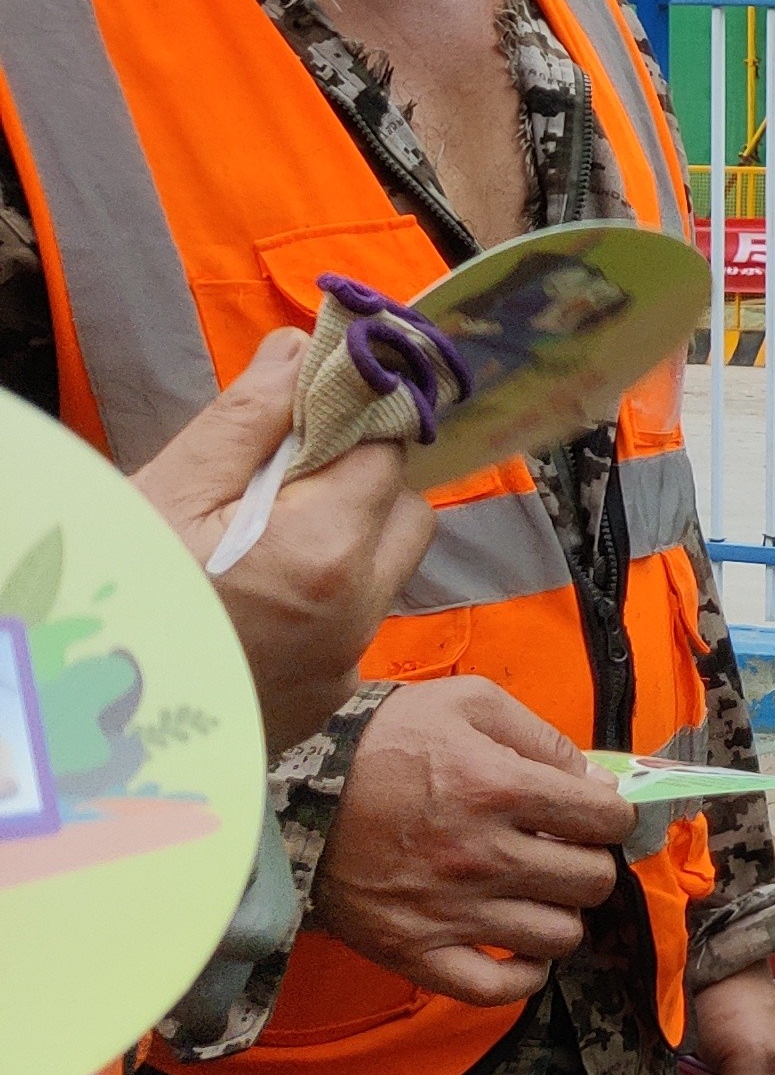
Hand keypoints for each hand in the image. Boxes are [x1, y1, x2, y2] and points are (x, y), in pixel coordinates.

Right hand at [131, 332, 433, 748]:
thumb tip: (305, 351)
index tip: (313, 414)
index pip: (388, 454)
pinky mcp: (324, 702)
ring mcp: (343, 665)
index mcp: (327, 552)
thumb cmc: (109, 598)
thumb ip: (248, 419)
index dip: (356, 425)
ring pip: (383, 574)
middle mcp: (356, 615)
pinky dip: (321, 600)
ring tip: (258, 540)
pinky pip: (351, 627)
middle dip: (361, 483)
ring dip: (344, 543)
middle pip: (406, 517)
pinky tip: (251, 597)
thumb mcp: (167, 493)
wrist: (67, 723)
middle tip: (281, 478)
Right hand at [315, 677, 632, 1003]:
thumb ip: (540, 735)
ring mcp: (447, 911)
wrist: (288, 789)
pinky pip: (497, 988)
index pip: (606, 818)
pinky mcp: (413, 951)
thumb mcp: (466, 703)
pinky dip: (524, 974)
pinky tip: (521, 947)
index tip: (596, 813)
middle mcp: (480, 856)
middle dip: (590, 862)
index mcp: (498, 788)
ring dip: (560, 913)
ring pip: (558, 936)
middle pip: (590, 881)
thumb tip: (596, 780)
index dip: (613, 814)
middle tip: (565, 850)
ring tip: (537, 892)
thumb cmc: (382, 739)